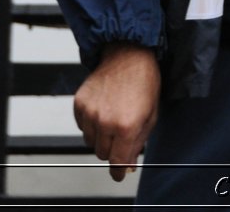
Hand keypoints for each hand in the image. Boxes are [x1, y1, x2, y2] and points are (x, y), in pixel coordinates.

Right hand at [73, 43, 159, 181]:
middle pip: (102, 154)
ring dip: (101, 136)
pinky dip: (90, 124)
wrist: (129, 55)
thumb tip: (127, 165)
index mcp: (126, 126)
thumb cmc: (144, 83)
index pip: (117, 162)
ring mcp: (89, 113)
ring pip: (90, 141)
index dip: (119, 172)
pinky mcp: (79, 104)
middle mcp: (105, 121)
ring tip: (114, 116)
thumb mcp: (150, 115)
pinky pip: (81, 126)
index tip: (119, 174)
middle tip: (122, 134)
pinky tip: (103, 109)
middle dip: (113, 149)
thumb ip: (138, 143)